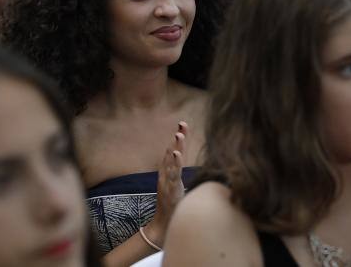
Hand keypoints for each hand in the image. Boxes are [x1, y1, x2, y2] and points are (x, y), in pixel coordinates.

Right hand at [145, 121, 187, 246]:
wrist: (161, 226)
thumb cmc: (172, 207)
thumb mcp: (177, 187)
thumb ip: (179, 175)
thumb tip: (189, 168)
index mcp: (168, 173)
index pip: (172, 151)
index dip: (178, 138)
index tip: (183, 125)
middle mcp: (165, 176)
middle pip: (171, 153)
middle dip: (177, 138)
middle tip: (182, 123)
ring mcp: (167, 183)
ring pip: (172, 163)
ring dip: (175, 148)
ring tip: (179, 135)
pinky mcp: (170, 191)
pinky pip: (173, 176)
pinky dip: (174, 164)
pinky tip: (176, 154)